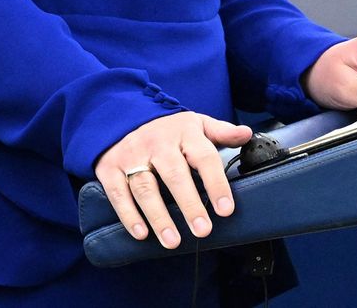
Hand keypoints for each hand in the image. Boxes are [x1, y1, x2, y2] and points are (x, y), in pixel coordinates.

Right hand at [95, 111, 252, 248]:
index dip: (216, 184)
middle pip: (174, 175)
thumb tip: (247, 134)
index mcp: (184, 132)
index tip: (226, 209)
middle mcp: (157, 144)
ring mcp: (132, 155)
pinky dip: (128, 215)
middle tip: (202, 230)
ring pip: (146, 188)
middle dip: (189, 205)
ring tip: (173, 241)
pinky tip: (141, 234)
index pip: (204, 158)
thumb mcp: (196, 123)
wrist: (121, 116)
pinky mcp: (110, 168)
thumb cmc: (167, 128)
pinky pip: (118, 194)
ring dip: (159, 217)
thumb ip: (221, 132)